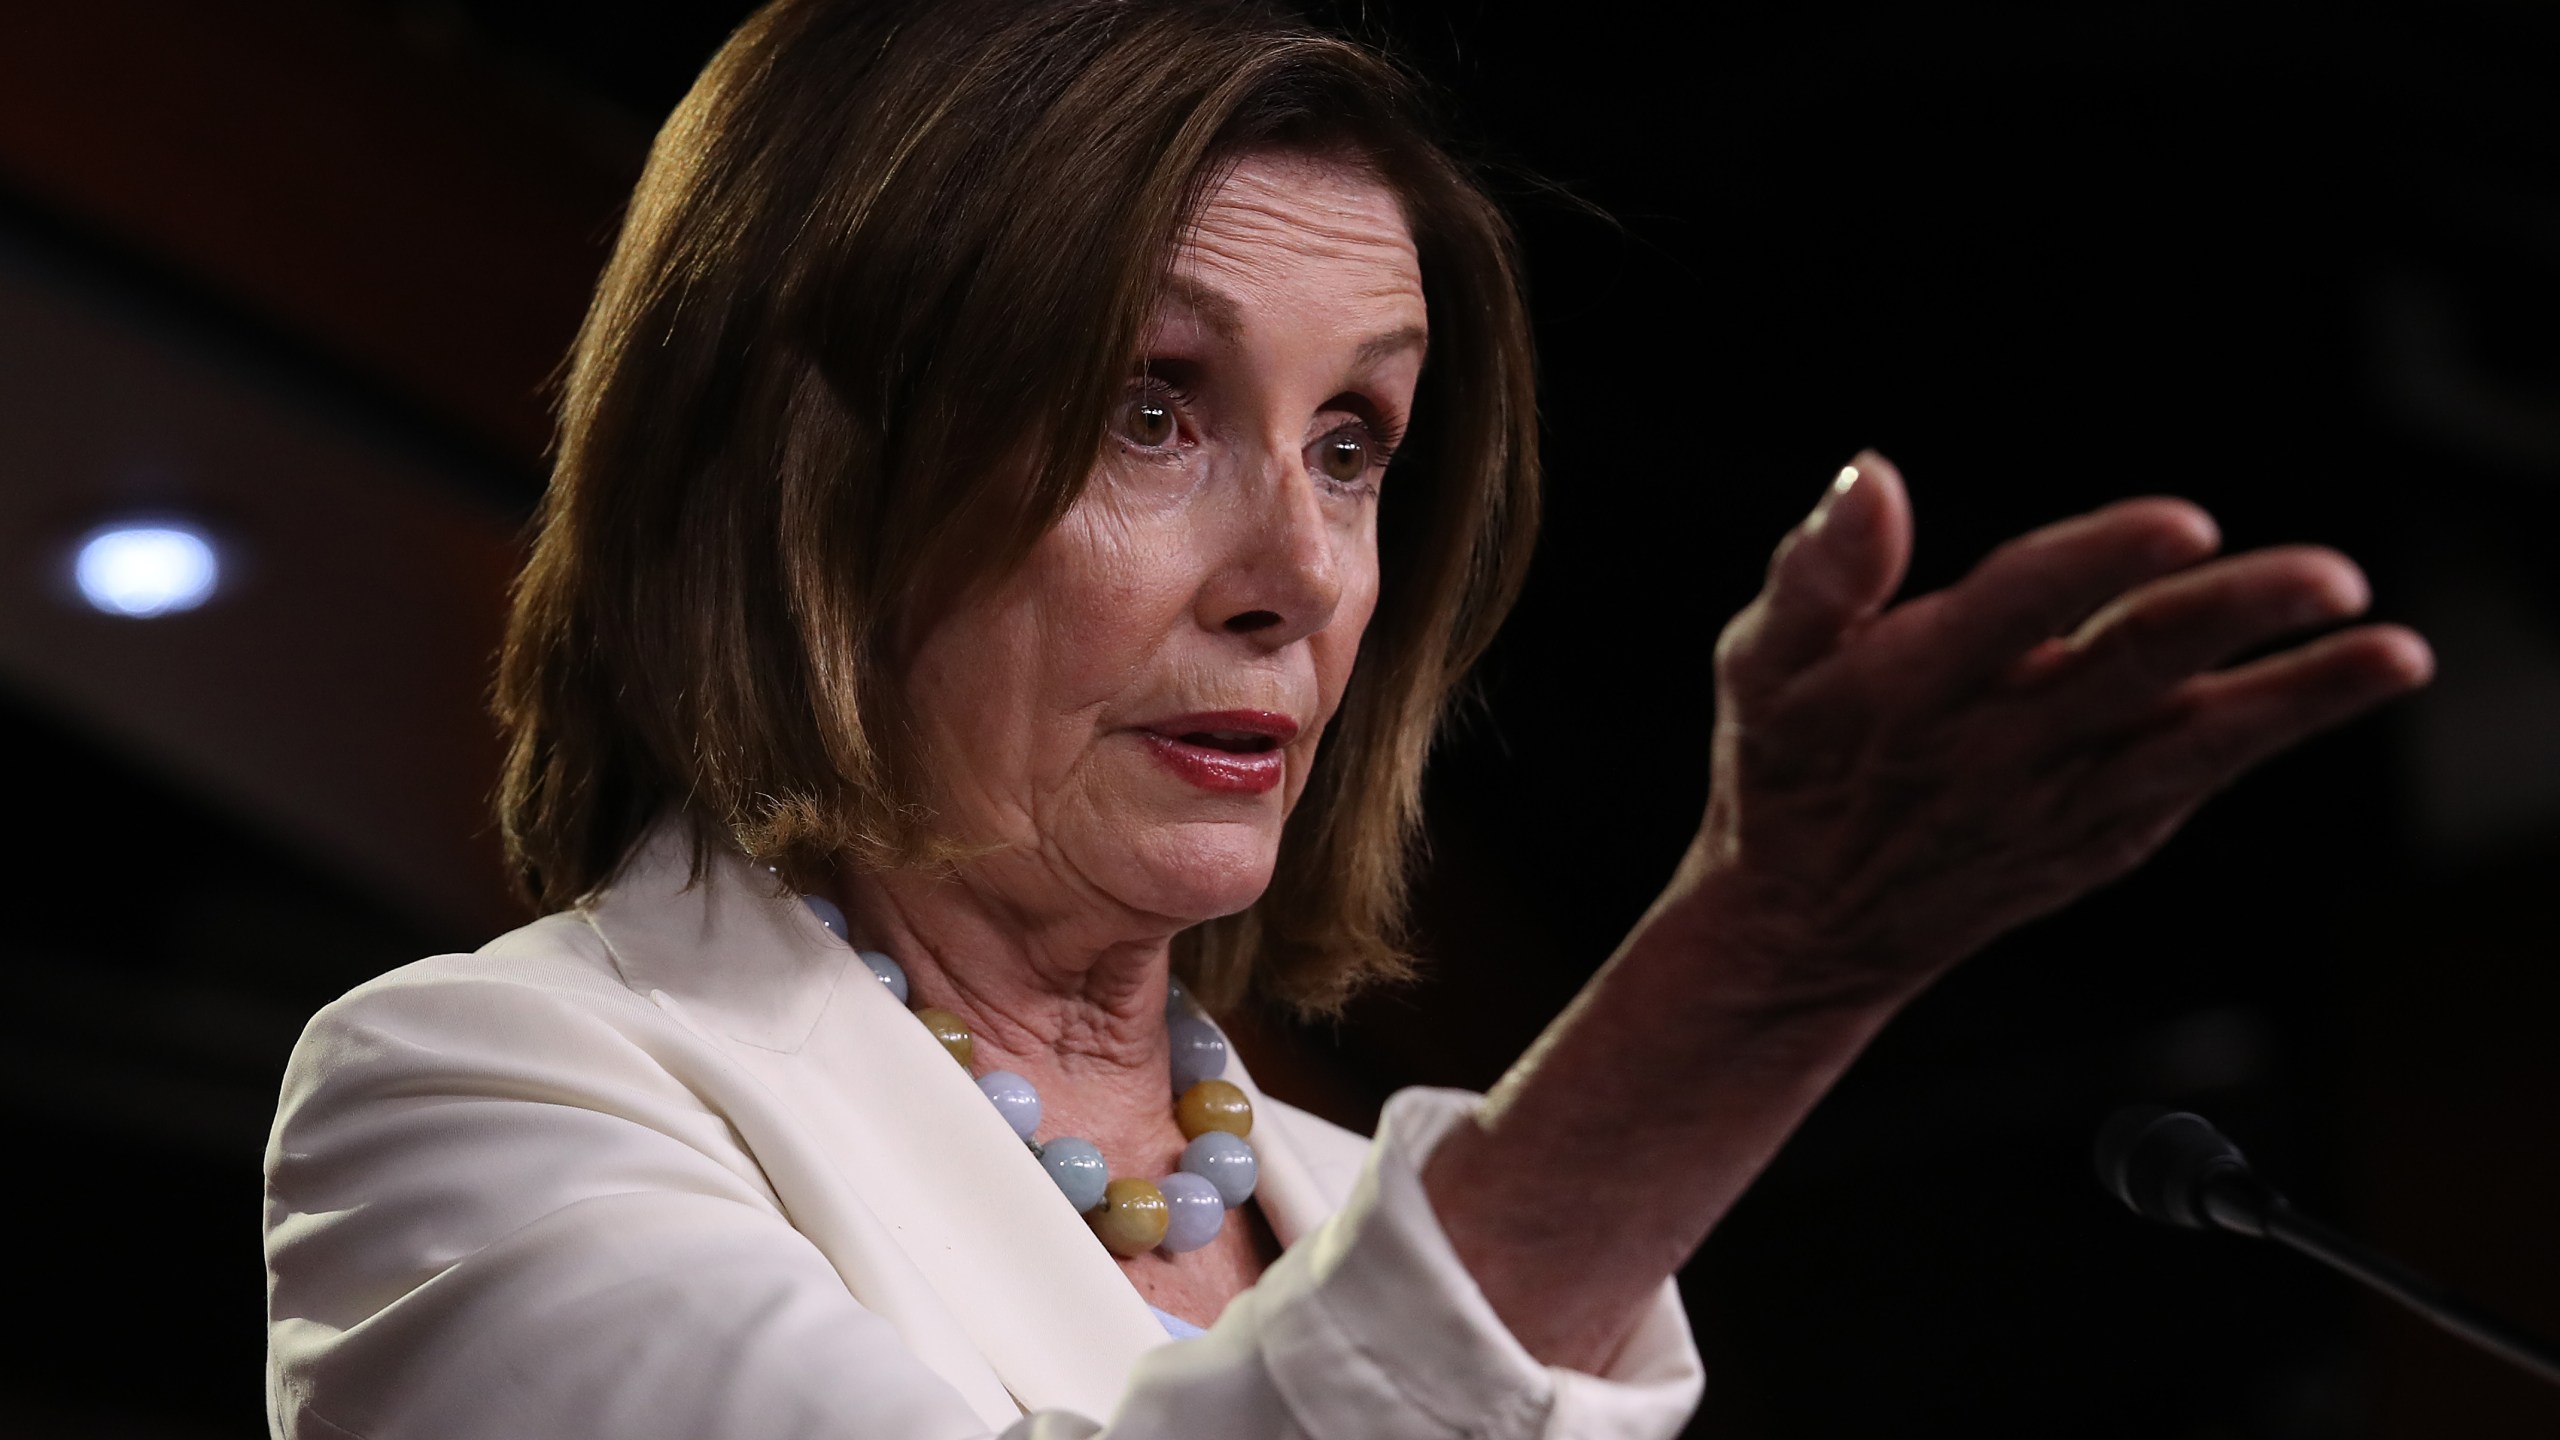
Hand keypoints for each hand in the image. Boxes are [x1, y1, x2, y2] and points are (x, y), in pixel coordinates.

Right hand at [1700, 450, 2433, 1001]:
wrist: (1809, 934)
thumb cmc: (1788, 767)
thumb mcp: (1758, 665)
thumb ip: (1818, 571)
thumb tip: (1868, 473)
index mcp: (1911, 689)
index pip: (2013, 610)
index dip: (2095, 564)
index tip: (2181, 522)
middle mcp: (1998, 749)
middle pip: (2128, 670)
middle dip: (2233, 620)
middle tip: (2332, 579)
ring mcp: (2061, 802)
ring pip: (2192, 742)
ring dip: (2299, 696)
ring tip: (2395, 653)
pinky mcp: (2104, 836)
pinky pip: (2198, 776)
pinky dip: (2272, 729)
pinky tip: (2347, 678)